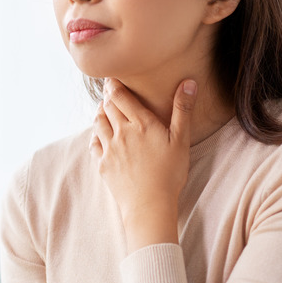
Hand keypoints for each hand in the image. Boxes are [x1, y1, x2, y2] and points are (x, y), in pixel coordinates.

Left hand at [90, 78, 196, 251]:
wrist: (150, 205)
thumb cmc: (170, 174)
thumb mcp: (181, 141)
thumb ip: (182, 110)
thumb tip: (188, 82)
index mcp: (141, 124)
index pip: (121, 96)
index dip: (114, 84)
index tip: (113, 77)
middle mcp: (121, 133)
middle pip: (108, 106)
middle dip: (107, 95)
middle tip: (109, 88)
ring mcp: (110, 149)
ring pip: (98, 122)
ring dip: (100, 112)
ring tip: (104, 107)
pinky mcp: (103, 165)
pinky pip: (93, 143)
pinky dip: (95, 134)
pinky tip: (99, 134)